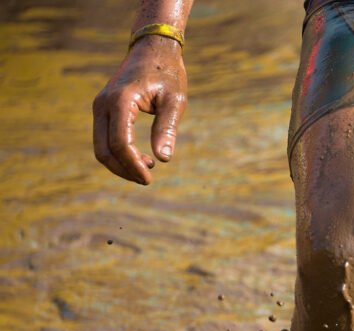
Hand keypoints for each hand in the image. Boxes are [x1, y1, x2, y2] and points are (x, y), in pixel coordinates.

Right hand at [92, 36, 186, 183]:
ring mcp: (100, 106)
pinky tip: (141, 157)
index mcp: (121, 100)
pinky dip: (118, 153)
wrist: (153, 48)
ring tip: (148, 166)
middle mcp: (103, 104)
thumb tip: (164, 158)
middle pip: (104, 150)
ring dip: (121, 164)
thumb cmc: (167, 73)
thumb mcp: (175, 101)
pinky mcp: (103, 109)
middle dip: (124, 170)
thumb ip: (167, 128)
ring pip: (101, 146)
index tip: (149, 178)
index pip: (120, 143)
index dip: (133, 165)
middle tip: (148, 179)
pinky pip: (104, 138)